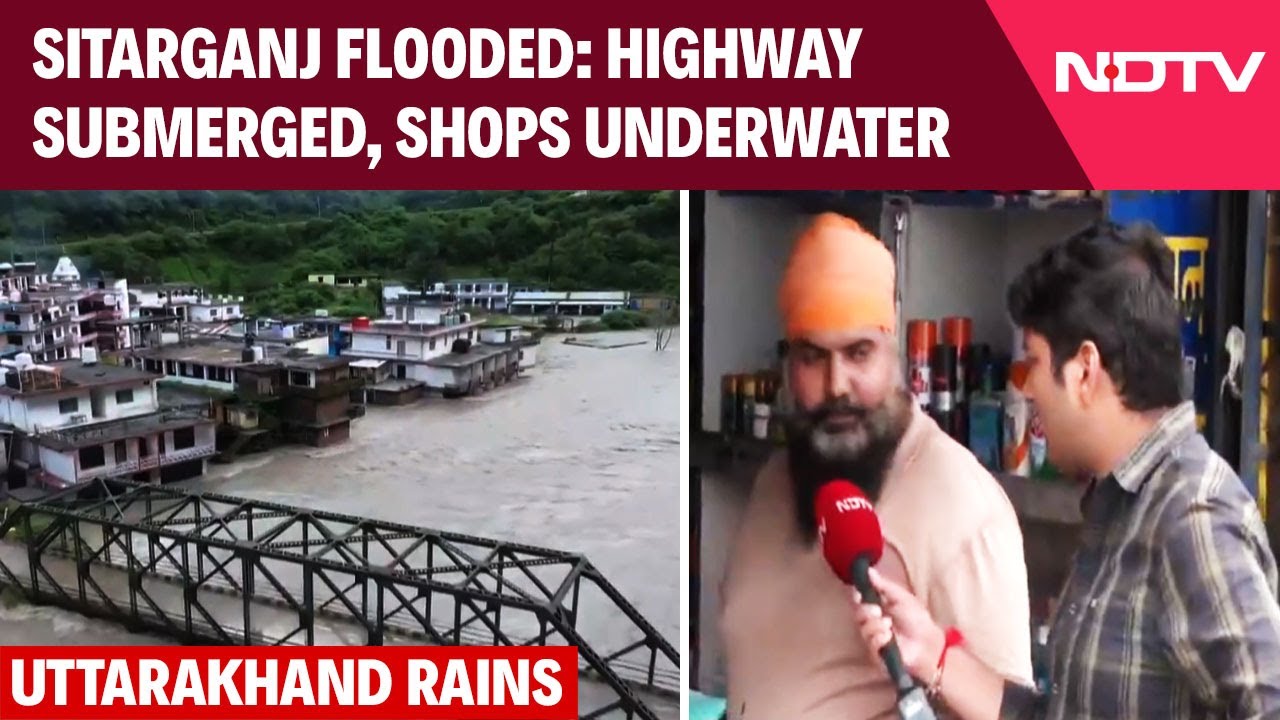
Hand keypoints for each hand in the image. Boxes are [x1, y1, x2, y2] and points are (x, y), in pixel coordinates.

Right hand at [851, 567, 946, 681]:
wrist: (929, 642)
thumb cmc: (917, 619)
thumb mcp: (902, 597)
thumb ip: (884, 585)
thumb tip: (868, 570)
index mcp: (877, 607)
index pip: (859, 599)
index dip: (856, 595)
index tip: (858, 593)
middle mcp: (873, 622)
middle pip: (857, 613)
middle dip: (865, 610)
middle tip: (877, 610)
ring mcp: (874, 638)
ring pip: (863, 629)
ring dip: (875, 625)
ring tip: (888, 625)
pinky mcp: (877, 653)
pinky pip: (870, 643)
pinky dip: (879, 638)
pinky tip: (889, 637)